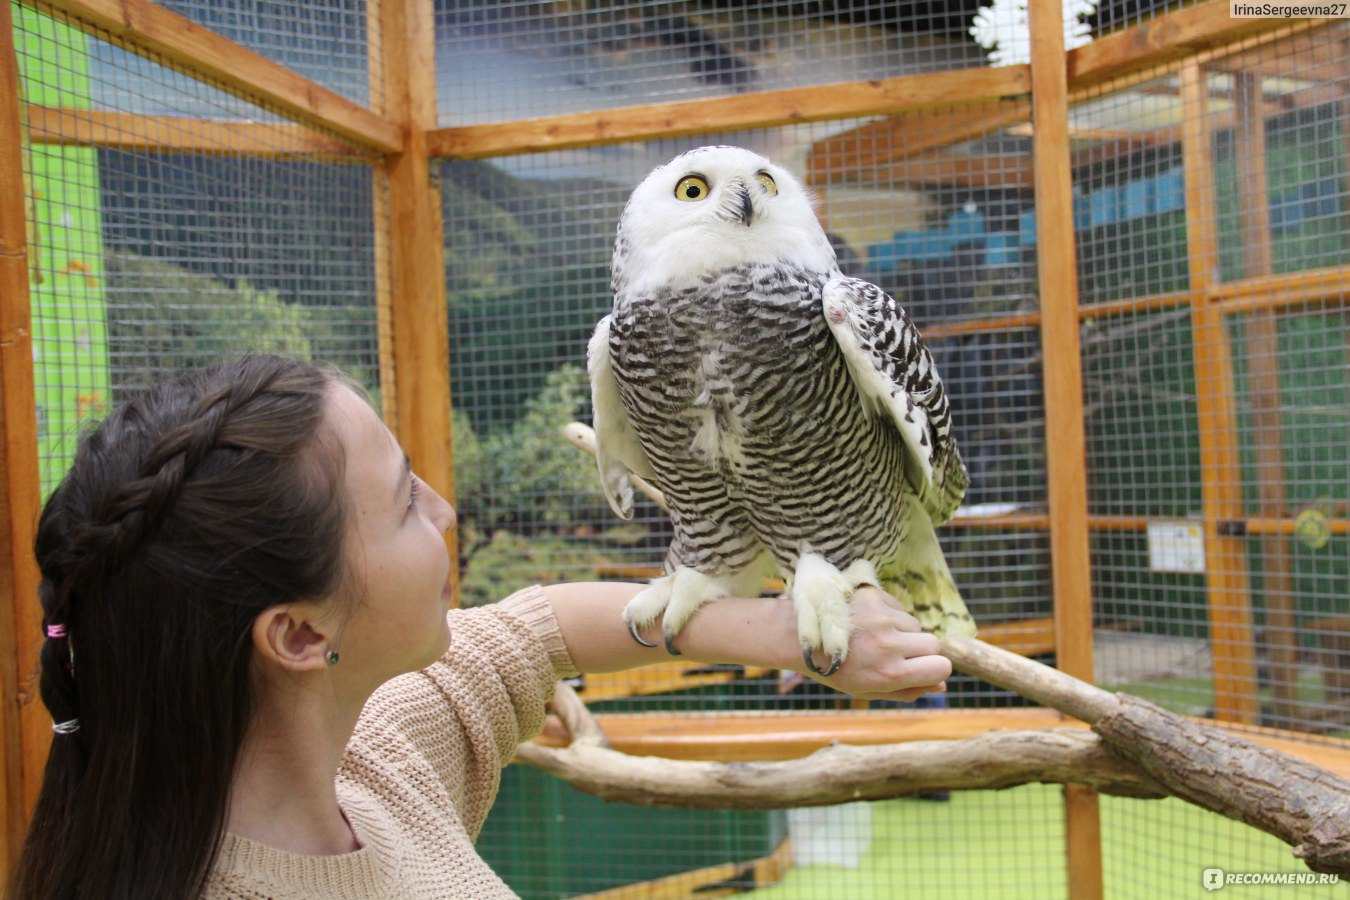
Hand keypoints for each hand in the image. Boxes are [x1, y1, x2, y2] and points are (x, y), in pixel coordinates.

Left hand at [802, 586, 951, 701]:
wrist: (800, 636)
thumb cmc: (834, 668)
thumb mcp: (867, 690)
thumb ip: (908, 691)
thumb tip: (942, 686)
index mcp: (889, 673)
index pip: (941, 667)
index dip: (934, 669)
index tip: (921, 668)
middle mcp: (889, 644)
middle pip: (934, 644)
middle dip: (921, 650)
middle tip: (896, 653)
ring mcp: (881, 617)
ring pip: (915, 624)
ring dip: (903, 632)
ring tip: (873, 637)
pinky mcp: (873, 596)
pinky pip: (898, 608)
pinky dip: (889, 615)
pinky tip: (866, 622)